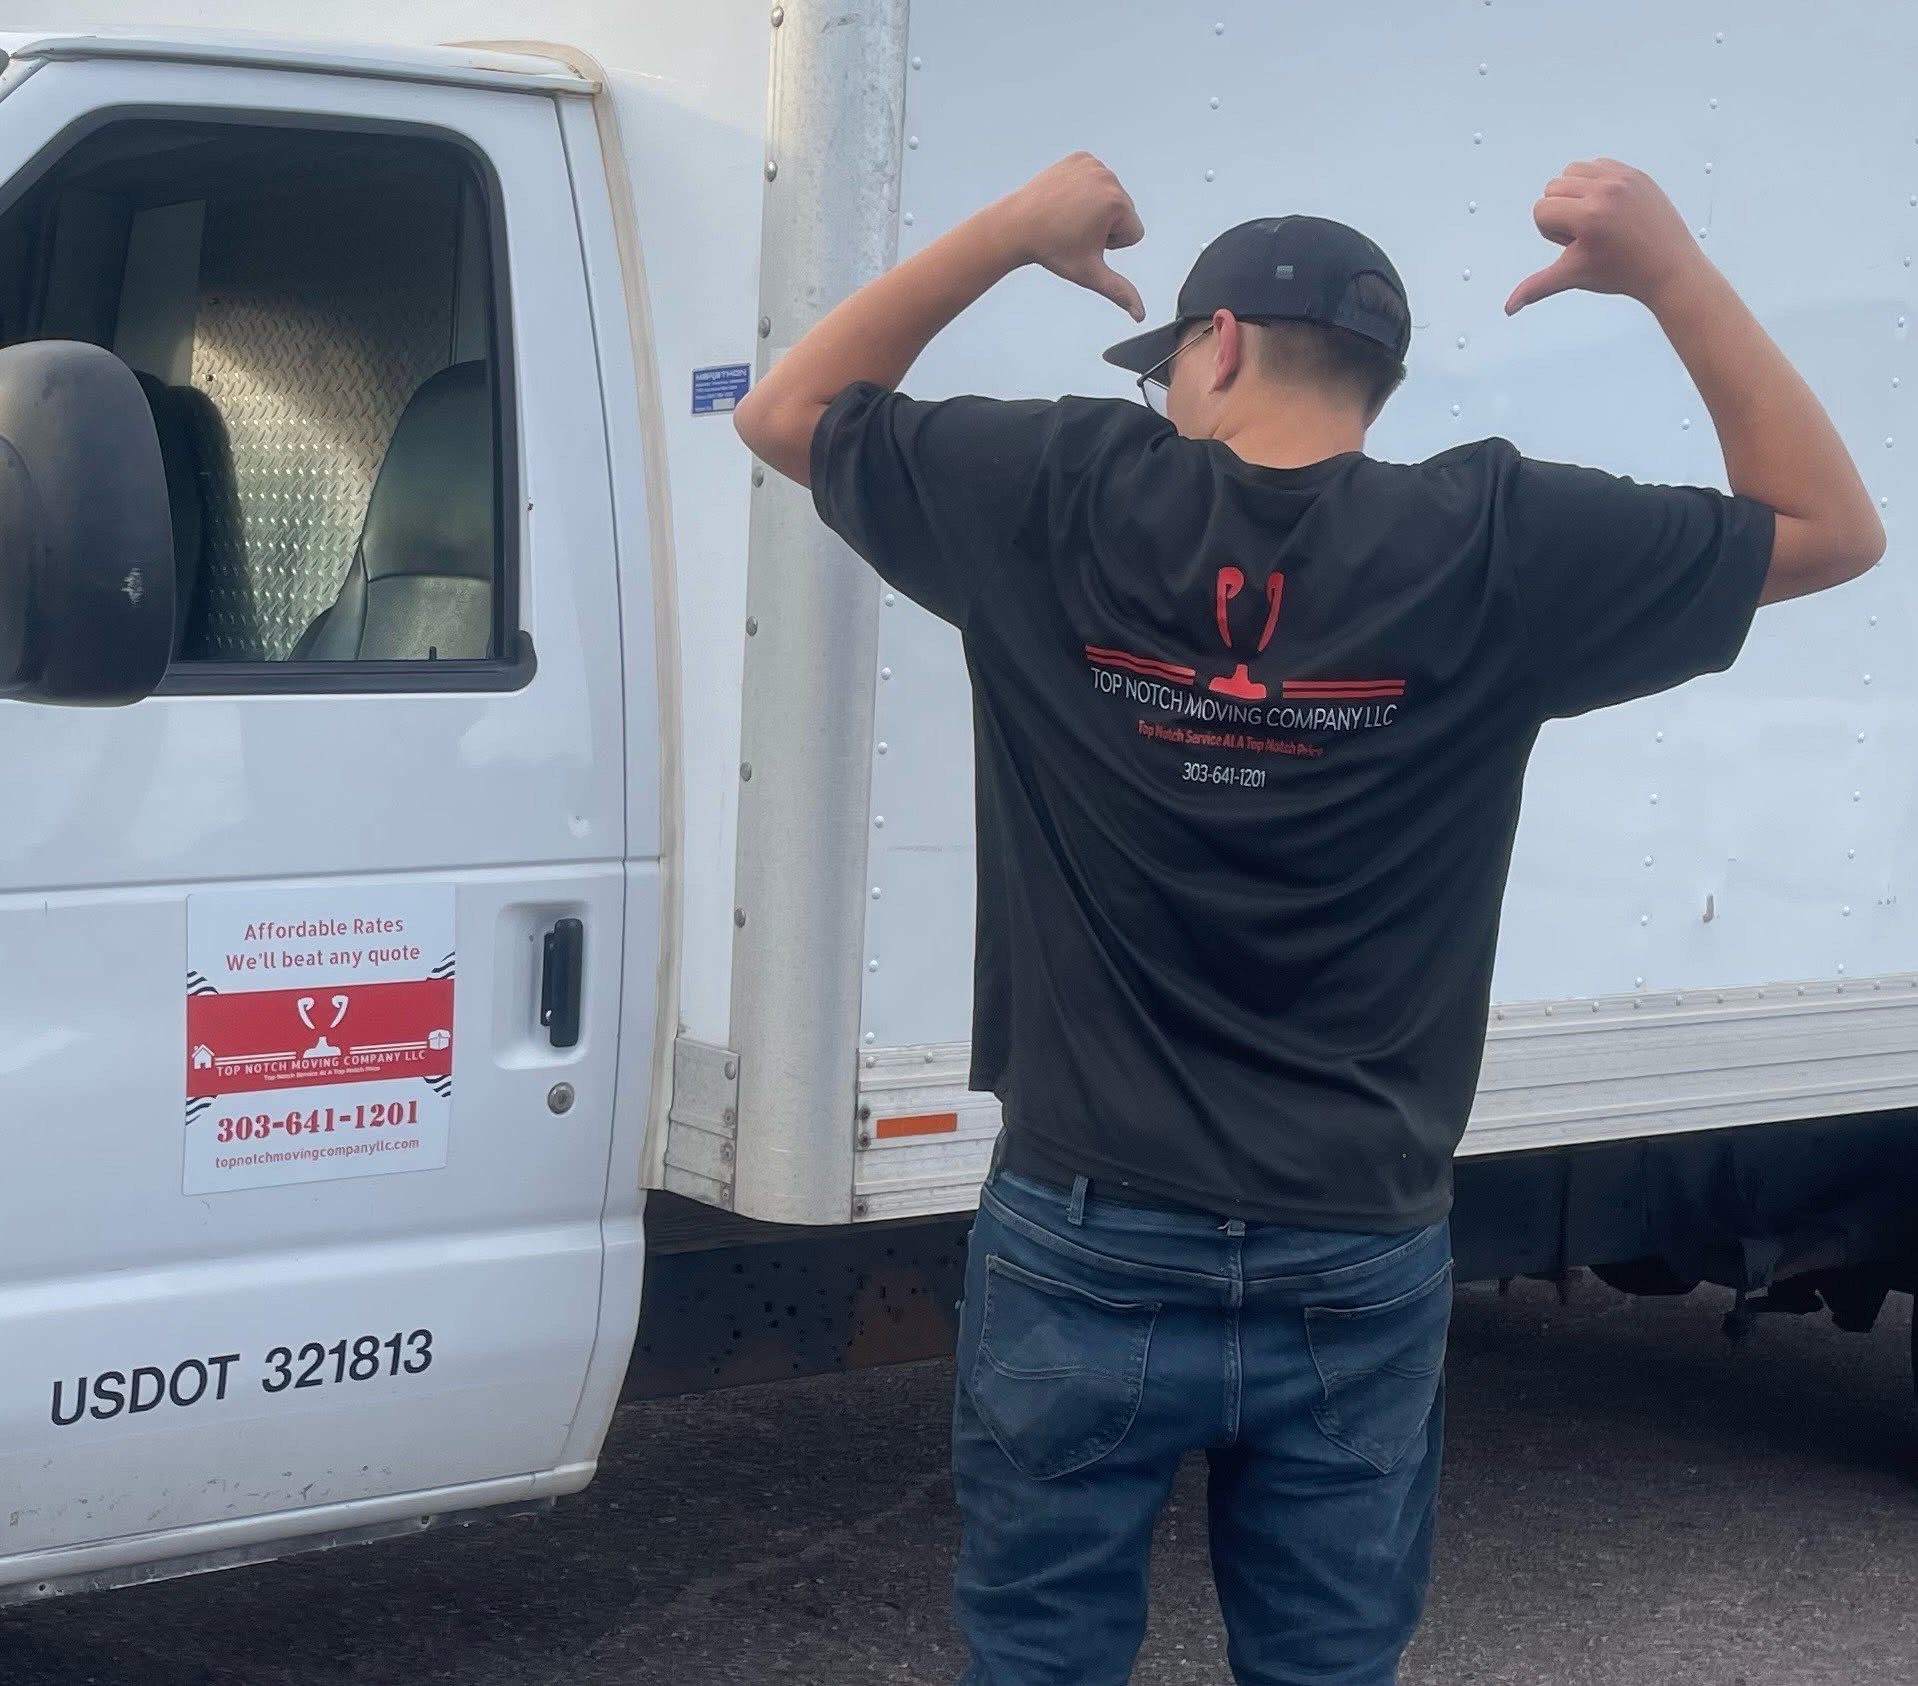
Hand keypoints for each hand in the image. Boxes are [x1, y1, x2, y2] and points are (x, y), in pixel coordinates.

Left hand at [995, 152, 1145, 320]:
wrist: (1016, 225)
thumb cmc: (1051, 250)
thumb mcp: (1089, 273)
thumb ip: (1119, 291)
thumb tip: (1140, 315)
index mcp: (1116, 203)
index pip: (1134, 232)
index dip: (1111, 245)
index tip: (1085, 242)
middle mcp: (1108, 178)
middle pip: (1124, 212)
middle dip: (1104, 225)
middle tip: (1074, 230)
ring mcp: (1093, 164)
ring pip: (1110, 195)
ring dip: (1094, 208)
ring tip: (1068, 216)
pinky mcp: (1080, 157)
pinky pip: (1095, 179)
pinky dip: (1084, 190)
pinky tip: (1066, 200)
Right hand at [1505, 159, 1707, 315]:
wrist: (1668, 266)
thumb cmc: (1623, 273)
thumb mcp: (1574, 276)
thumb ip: (1537, 286)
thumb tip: (1509, 307)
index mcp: (1589, 216)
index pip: (1541, 209)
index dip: (1552, 231)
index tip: (1576, 244)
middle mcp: (1605, 191)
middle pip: (1553, 187)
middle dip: (1562, 211)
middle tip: (1587, 233)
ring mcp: (1622, 178)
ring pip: (1573, 171)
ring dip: (1575, 193)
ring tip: (1596, 218)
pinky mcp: (1634, 173)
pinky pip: (1598, 165)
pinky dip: (1595, 182)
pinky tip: (1608, 207)